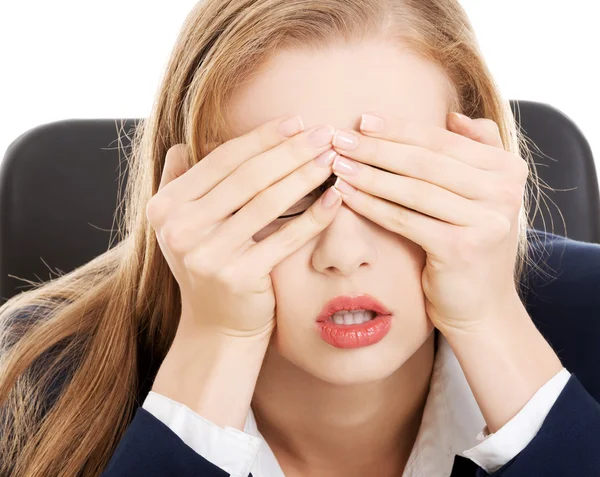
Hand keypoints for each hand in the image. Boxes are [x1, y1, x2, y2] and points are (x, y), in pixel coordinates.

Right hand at [146, 116, 341, 339]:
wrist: (217, 325)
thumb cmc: (209, 264)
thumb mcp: (182, 225)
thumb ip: (178, 183)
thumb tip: (180, 146)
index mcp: (165, 206)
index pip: (222, 160)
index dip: (262, 137)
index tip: (297, 121)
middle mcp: (180, 229)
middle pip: (247, 177)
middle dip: (291, 150)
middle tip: (325, 132)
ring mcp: (208, 255)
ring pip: (267, 202)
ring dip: (306, 175)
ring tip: (333, 158)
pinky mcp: (239, 277)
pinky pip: (285, 238)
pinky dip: (314, 216)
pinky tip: (335, 197)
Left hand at [329, 111, 528, 333]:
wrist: (481, 305)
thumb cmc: (469, 243)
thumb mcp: (482, 194)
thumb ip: (478, 150)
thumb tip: (453, 115)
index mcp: (508, 169)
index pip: (443, 141)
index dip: (400, 129)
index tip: (363, 120)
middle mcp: (503, 191)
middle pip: (426, 162)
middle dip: (378, 148)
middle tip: (340, 138)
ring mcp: (485, 221)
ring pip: (413, 190)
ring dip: (369, 175)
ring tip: (337, 164)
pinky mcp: (461, 249)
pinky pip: (405, 220)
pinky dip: (372, 205)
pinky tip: (345, 195)